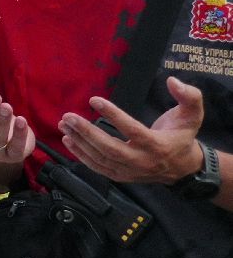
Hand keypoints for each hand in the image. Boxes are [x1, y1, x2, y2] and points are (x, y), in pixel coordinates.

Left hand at [61, 76, 206, 184]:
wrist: (184, 168)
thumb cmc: (183, 136)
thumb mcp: (192, 114)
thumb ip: (189, 96)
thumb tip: (172, 81)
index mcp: (157, 145)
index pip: (131, 130)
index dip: (112, 115)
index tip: (93, 99)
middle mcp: (142, 161)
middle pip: (110, 148)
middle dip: (87, 132)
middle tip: (68, 116)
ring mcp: (131, 171)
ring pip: (101, 159)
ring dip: (80, 142)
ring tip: (64, 125)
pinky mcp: (122, 177)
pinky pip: (98, 168)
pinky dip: (81, 156)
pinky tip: (68, 141)